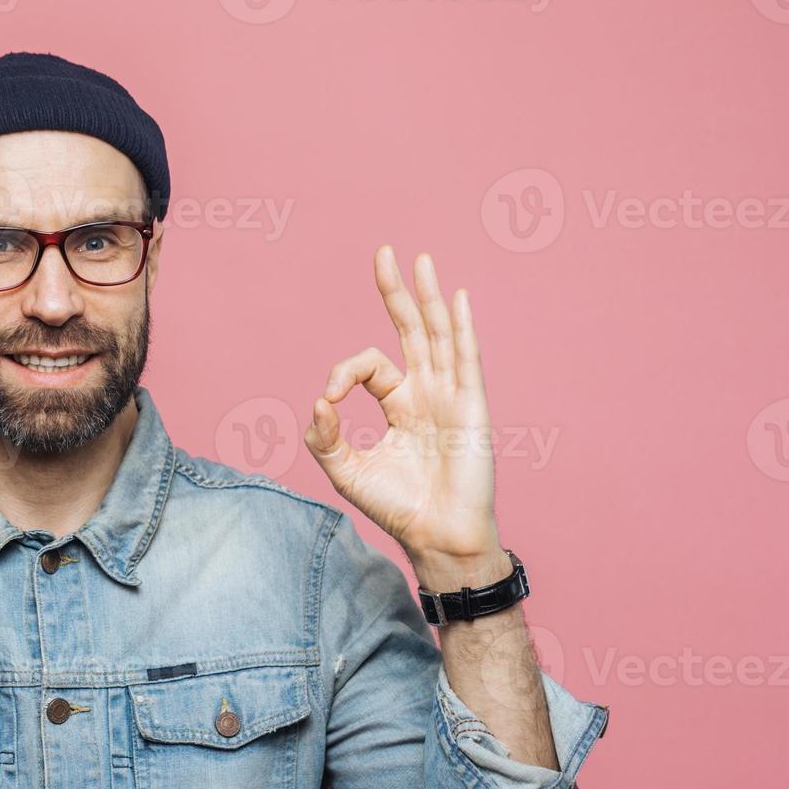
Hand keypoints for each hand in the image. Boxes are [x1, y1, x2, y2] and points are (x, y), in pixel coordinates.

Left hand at [303, 246, 506, 587]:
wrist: (436, 536)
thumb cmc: (398, 507)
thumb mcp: (346, 470)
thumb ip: (324, 437)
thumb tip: (318, 401)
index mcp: (399, 404)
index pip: (369, 366)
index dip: (343, 372)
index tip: (328, 399)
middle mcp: (427, 393)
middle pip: (410, 330)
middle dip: (396, 292)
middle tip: (384, 252)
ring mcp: (451, 396)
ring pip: (437, 335)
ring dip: (428, 296)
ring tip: (420, 259)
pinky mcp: (470, 407)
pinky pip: (465, 359)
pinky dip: (460, 327)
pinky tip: (455, 298)